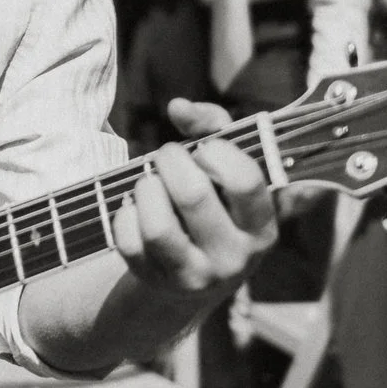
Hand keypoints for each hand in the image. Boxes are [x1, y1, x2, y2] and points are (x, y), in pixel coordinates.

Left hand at [106, 99, 279, 298]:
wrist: (194, 277)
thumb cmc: (215, 206)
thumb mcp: (227, 172)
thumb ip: (212, 128)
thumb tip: (178, 107)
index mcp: (261, 227)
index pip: (245, 180)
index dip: (217, 152)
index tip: (205, 148)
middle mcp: (234, 257)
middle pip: (193, 195)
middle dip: (171, 160)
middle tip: (168, 154)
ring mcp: (194, 276)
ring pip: (157, 226)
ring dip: (146, 188)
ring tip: (150, 181)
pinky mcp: (155, 281)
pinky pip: (129, 240)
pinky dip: (125, 213)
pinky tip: (135, 208)